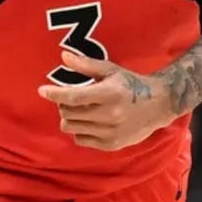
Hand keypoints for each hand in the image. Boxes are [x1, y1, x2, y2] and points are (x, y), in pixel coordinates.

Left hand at [37, 52, 173, 150]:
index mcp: (109, 94)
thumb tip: (64, 56)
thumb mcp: (110, 70)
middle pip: (69, 114)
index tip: (42, 90)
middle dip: (63, 105)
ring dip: (70, 118)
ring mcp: (110, 132)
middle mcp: (110, 115)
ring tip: (79, 110)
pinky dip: (80, 130)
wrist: (159, 104)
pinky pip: (81, 140)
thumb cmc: (131, 83)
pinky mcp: (111, 145)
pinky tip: (89, 121)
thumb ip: (86, 65)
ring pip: (72, 128)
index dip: (55, 94)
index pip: (74, 97)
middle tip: (70, 98)